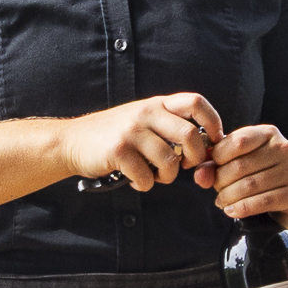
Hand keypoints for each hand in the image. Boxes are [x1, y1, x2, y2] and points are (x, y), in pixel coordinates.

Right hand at [60, 92, 222, 190]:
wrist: (73, 141)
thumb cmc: (114, 135)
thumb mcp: (143, 119)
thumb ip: (169, 125)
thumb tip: (205, 146)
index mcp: (157, 104)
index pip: (196, 102)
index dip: (213, 121)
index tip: (213, 141)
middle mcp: (146, 112)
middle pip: (190, 135)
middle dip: (194, 158)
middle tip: (185, 166)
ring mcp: (132, 131)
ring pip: (170, 161)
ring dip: (167, 177)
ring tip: (155, 177)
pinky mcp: (118, 151)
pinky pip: (146, 177)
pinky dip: (145, 185)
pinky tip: (136, 181)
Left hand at [198, 123, 287, 219]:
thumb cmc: (260, 174)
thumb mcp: (238, 162)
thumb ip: (215, 165)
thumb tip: (200, 175)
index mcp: (268, 133)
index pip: (237, 142)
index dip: (217, 158)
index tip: (211, 169)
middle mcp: (283, 148)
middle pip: (240, 166)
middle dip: (221, 181)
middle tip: (216, 190)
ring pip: (249, 185)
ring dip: (228, 197)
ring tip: (221, 202)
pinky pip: (261, 202)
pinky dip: (241, 208)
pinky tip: (231, 211)